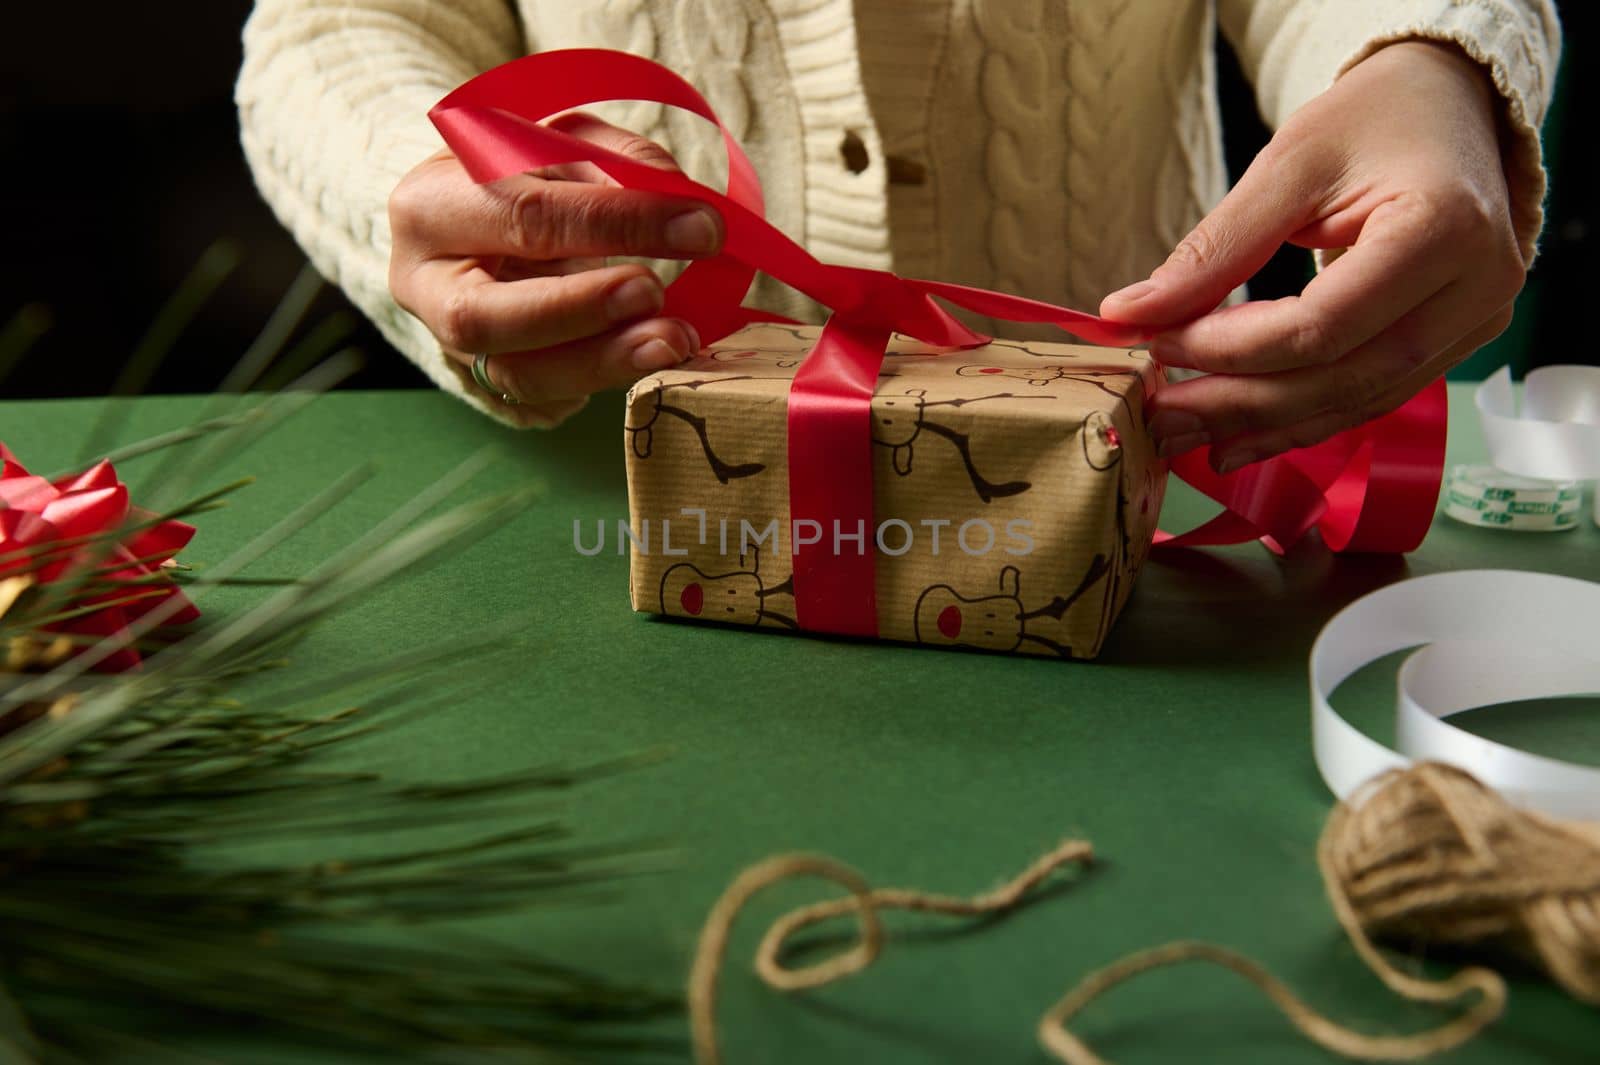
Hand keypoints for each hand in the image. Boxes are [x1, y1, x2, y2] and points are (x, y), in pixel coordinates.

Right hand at [388, 113, 722, 417]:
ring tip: (673, 342)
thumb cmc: (522, 173)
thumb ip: (622, 162)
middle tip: (657, 294)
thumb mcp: (564, 142)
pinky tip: (649, 363)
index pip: (526, 216)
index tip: (702, 227)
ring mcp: (448, 344)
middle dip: (583, 309)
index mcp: (430, 204)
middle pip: (489, 316)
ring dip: (602, 362)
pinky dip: (599, 381)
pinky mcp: (485, 381)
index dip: (617, 223)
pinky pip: (541, 398)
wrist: (479, 219)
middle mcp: (423, 283)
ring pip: (516, 373)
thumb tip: (687, 207)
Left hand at [1101, 41, 1524, 473]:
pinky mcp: (1458, 340)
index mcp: (1443, 229)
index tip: (1156, 343)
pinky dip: (1301, 418)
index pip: (1322, 326)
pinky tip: (1238, 436)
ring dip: (1263, 426)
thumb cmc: (1372, 119)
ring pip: (1358, 400)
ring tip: (1182, 435)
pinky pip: (1371, 395)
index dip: (1231, 349)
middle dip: (1239, 403)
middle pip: (1343, 378)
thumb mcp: (1288, 165)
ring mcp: (1476, 321)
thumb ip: (1214, 248)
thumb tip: (1125, 314)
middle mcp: (1477, 287)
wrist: (1451, 103)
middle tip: (1158, 417)